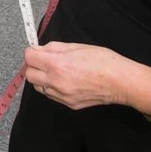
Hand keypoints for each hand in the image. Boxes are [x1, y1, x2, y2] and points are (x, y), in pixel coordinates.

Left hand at [23, 42, 150, 110]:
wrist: (121, 82)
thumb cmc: (104, 61)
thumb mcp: (76, 46)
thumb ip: (54, 48)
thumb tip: (39, 49)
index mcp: (57, 65)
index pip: (29, 58)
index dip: (32, 52)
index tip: (37, 50)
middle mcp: (56, 82)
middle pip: (29, 74)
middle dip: (34, 66)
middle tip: (45, 60)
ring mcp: (62, 96)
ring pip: (39, 87)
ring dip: (42, 78)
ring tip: (56, 71)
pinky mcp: (69, 104)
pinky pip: (51, 95)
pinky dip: (52, 87)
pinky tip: (65, 81)